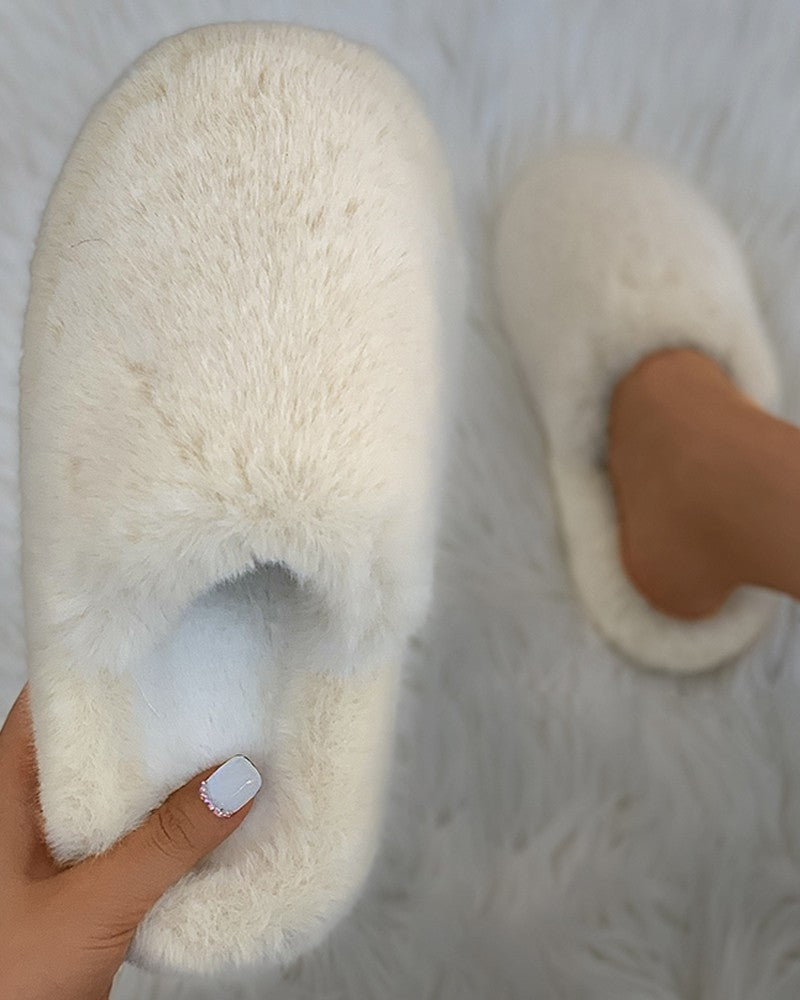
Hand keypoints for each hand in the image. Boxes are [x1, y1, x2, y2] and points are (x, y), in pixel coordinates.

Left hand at [0, 686, 260, 999]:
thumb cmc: (5, 984)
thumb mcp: (91, 905)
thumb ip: (166, 843)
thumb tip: (236, 781)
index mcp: (3, 792)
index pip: (51, 704)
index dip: (101, 668)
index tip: (162, 644)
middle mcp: (23, 812)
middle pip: (91, 743)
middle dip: (149, 720)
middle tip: (212, 689)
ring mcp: (49, 851)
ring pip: (111, 792)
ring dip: (162, 777)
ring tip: (223, 744)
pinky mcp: (74, 887)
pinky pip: (125, 836)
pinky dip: (164, 825)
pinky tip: (208, 819)